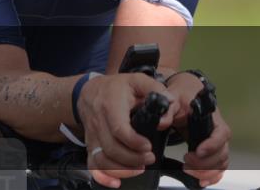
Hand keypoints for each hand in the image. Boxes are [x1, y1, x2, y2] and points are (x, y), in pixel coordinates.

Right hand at [78, 73, 179, 187]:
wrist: (88, 91)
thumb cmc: (115, 88)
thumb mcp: (136, 80)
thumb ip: (155, 89)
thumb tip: (170, 103)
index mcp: (110, 105)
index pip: (118, 129)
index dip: (134, 142)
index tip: (147, 146)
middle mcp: (98, 121)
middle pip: (111, 148)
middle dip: (132, 159)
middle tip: (149, 158)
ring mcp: (92, 135)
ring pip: (102, 159)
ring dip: (122, 169)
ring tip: (139, 167)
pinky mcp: (90, 145)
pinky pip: (92, 164)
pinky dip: (102, 177)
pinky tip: (116, 182)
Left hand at [166, 72, 231, 187]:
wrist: (186, 93)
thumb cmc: (182, 95)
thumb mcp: (173, 98)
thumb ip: (167, 109)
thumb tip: (161, 122)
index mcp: (213, 118)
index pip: (220, 134)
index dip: (211, 145)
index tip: (197, 152)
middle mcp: (218, 132)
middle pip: (221, 153)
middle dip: (205, 163)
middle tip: (186, 164)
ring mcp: (216, 142)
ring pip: (221, 162)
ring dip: (207, 171)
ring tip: (188, 170)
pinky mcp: (212, 150)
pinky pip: (219, 166)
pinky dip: (212, 175)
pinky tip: (201, 180)